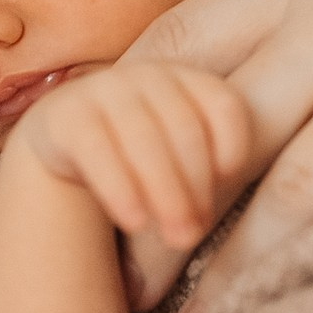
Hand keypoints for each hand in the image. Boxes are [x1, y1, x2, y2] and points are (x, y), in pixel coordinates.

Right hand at [1, 60, 250, 251]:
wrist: (63, 142)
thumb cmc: (143, 158)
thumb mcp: (183, 156)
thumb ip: (214, 173)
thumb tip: (248, 227)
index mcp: (188, 78)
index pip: (224, 104)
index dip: (234, 145)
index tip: (230, 184)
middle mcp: (149, 74)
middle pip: (185, 128)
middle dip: (197, 186)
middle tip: (199, 234)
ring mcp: (105, 88)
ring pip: (145, 138)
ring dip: (166, 192)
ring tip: (178, 238)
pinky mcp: (64, 113)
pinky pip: (98, 150)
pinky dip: (121, 187)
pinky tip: (136, 221)